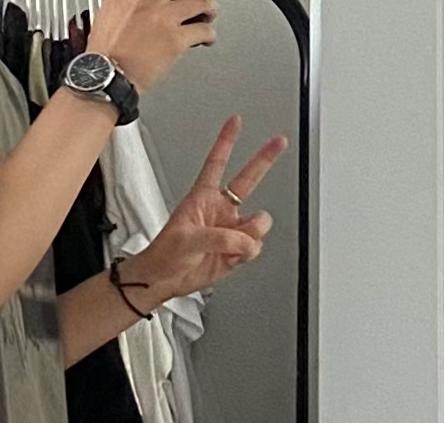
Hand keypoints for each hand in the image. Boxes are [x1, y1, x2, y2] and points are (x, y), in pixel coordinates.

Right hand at [88, 0, 217, 95]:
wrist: (105, 76)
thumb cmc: (103, 54)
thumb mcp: (108, 15)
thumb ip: (125, 6)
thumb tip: (131, 8)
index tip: (171, 2)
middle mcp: (150, 0)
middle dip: (192, 0)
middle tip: (195, 4)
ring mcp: (165, 18)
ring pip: (201, 3)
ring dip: (207, 9)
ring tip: (208, 15)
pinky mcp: (175, 40)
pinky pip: (203, 31)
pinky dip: (208, 35)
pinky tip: (206, 38)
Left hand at [126, 117, 287, 302]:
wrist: (164, 280)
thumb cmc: (165, 254)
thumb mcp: (188, 239)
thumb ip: (220, 237)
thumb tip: (244, 241)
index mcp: (203, 197)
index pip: (217, 162)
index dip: (226, 141)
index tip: (235, 122)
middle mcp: (220, 210)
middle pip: (249, 178)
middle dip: (265, 158)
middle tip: (279, 142)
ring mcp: (230, 230)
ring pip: (258, 222)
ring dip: (250, 235)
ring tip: (232, 246)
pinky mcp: (236, 250)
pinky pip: (255, 246)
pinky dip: (247, 253)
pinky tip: (231, 257)